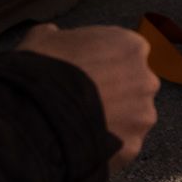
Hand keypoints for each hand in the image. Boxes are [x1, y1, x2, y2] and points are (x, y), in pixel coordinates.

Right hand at [19, 23, 160, 169]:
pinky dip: (107, 146)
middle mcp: (146, 79)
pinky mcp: (134, 146)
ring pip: (131, 118)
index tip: (87, 74)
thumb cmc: (42, 71)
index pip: (124, 54)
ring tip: (82, 127)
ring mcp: (142, 115)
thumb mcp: (43, 39)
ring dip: (114, 121)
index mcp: (131, 46)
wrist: (36, 116)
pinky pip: (122, 146)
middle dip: (115, 93)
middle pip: (133, 86)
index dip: (104, 64)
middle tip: (85, 102)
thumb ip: (58, 36)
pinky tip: (83, 144)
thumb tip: (52, 35)